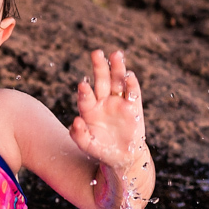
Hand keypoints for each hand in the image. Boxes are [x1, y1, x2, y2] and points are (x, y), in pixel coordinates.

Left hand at [69, 50, 146, 170]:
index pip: (86, 97)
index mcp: (89, 109)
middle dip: (99, 67)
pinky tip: (129, 76)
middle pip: (101, 81)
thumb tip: (75, 122)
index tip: (83, 85)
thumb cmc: (102, 149)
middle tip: (96, 53)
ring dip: (117, 68)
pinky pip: (132, 92)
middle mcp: (103, 101)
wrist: (122, 156)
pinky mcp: (133, 106)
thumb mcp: (87, 146)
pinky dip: (131, 84)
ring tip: (116, 54)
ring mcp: (118, 102)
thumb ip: (78, 135)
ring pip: (117, 81)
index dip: (85, 91)